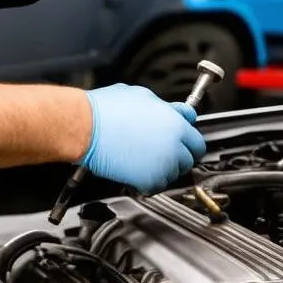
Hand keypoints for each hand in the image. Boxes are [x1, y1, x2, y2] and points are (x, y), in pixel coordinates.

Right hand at [80, 83, 207, 192]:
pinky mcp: (147, 180)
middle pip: (189, 160)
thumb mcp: (142, 95)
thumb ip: (165, 107)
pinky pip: (156, 187)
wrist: (85, 127)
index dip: (187, 142)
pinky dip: (148, 184)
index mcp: (175, 123)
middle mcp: (173, 145)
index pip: (197, 141)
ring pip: (173, 175)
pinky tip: (136, 173)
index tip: (181, 144)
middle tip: (161, 153)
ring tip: (144, 161)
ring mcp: (162, 165)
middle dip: (178, 158)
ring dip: (163, 170)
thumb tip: (174, 111)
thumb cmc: (106, 110)